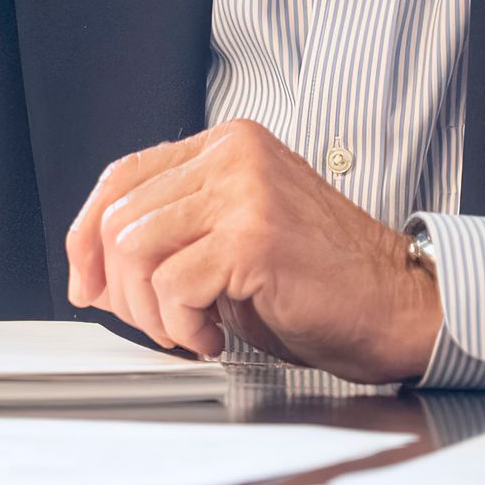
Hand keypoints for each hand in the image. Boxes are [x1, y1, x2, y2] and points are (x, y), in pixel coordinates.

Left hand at [64, 119, 435, 384]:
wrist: (399, 308)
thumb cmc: (325, 284)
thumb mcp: (235, 239)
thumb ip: (175, 235)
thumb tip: (94, 271)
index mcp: (229, 146)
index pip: (123, 176)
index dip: (86, 235)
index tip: (85, 282)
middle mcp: (235, 156)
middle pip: (119, 215)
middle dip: (119, 287)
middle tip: (154, 324)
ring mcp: (245, 192)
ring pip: (135, 249)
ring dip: (149, 310)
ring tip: (188, 330)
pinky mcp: (254, 237)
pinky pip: (172, 285)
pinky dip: (181, 326)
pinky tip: (214, 339)